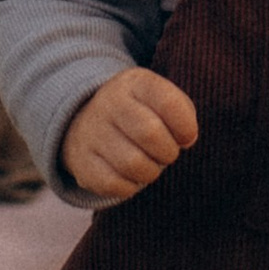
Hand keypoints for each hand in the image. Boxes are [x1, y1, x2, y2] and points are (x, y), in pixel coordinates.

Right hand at [62, 67, 199, 201]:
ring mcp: (91, 131)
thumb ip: (182, 114)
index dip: (186, 127)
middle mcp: (109, 101)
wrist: (87, 121)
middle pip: (150, 134)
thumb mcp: (160, 100)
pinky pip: (114, 184)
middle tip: (166, 153)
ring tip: (148, 163)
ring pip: (133, 164)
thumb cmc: (140, 114)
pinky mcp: (82, 161)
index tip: (185, 136)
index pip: (169, 102)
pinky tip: (129, 175)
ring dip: (151, 171)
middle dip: (168, 152)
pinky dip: (130, 186)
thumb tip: (186, 139)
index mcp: (135, 82)